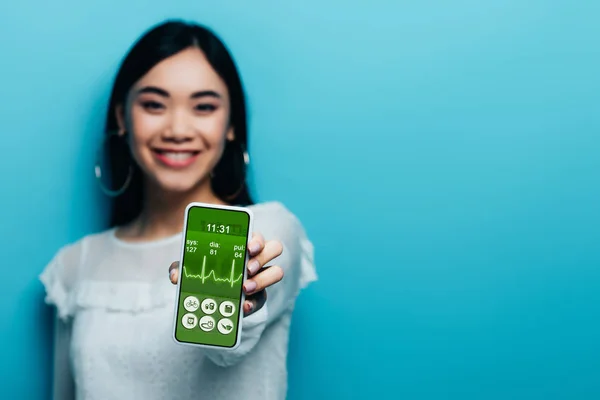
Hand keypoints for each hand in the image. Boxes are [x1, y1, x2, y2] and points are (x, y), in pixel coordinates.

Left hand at [168, 232, 283, 316]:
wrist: (207, 296)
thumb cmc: (203, 271)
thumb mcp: (190, 266)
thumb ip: (182, 267)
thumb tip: (175, 275)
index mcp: (243, 244)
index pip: (256, 235)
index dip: (256, 239)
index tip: (248, 247)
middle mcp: (257, 258)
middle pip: (274, 248)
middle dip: (262, 257)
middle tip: (247, 268)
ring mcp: (261, 277)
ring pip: (276, 272)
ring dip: (263, 279)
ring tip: (245, 288)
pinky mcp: (259, 296)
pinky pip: (263, 298)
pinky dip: (254, 303)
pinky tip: (243, 306)